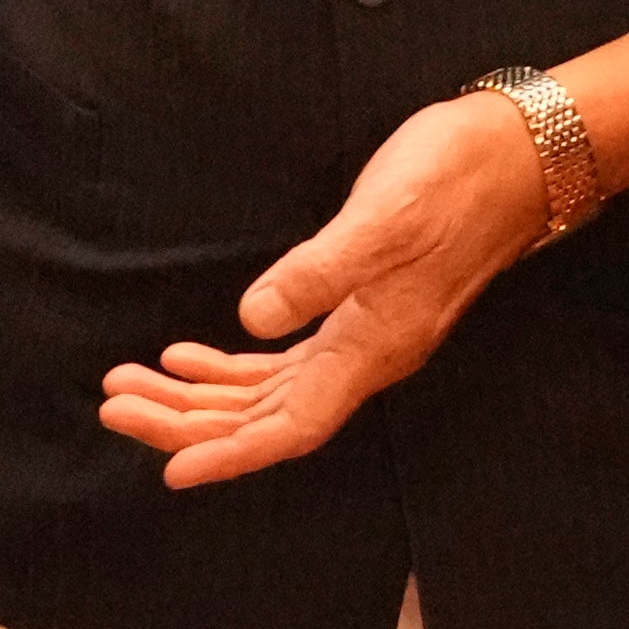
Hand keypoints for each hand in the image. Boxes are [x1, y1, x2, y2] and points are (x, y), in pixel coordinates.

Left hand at [98, 93, 550, 488]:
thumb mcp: (381, 221)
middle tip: (113, 405)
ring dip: (199, 395)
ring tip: (130, 383)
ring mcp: (363, 336)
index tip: (170, 471)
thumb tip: (251, 319)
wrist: (514, 157)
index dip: (231, 453)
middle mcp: (366, 357)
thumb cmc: (452, 181)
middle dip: (189, 419)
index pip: (290, 425)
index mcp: (373, 349)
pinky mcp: (359, 308)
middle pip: (266, 417)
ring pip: (267, 392)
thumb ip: (317, 272)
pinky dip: (232, 365)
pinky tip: (187, 356)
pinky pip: (284, 361)